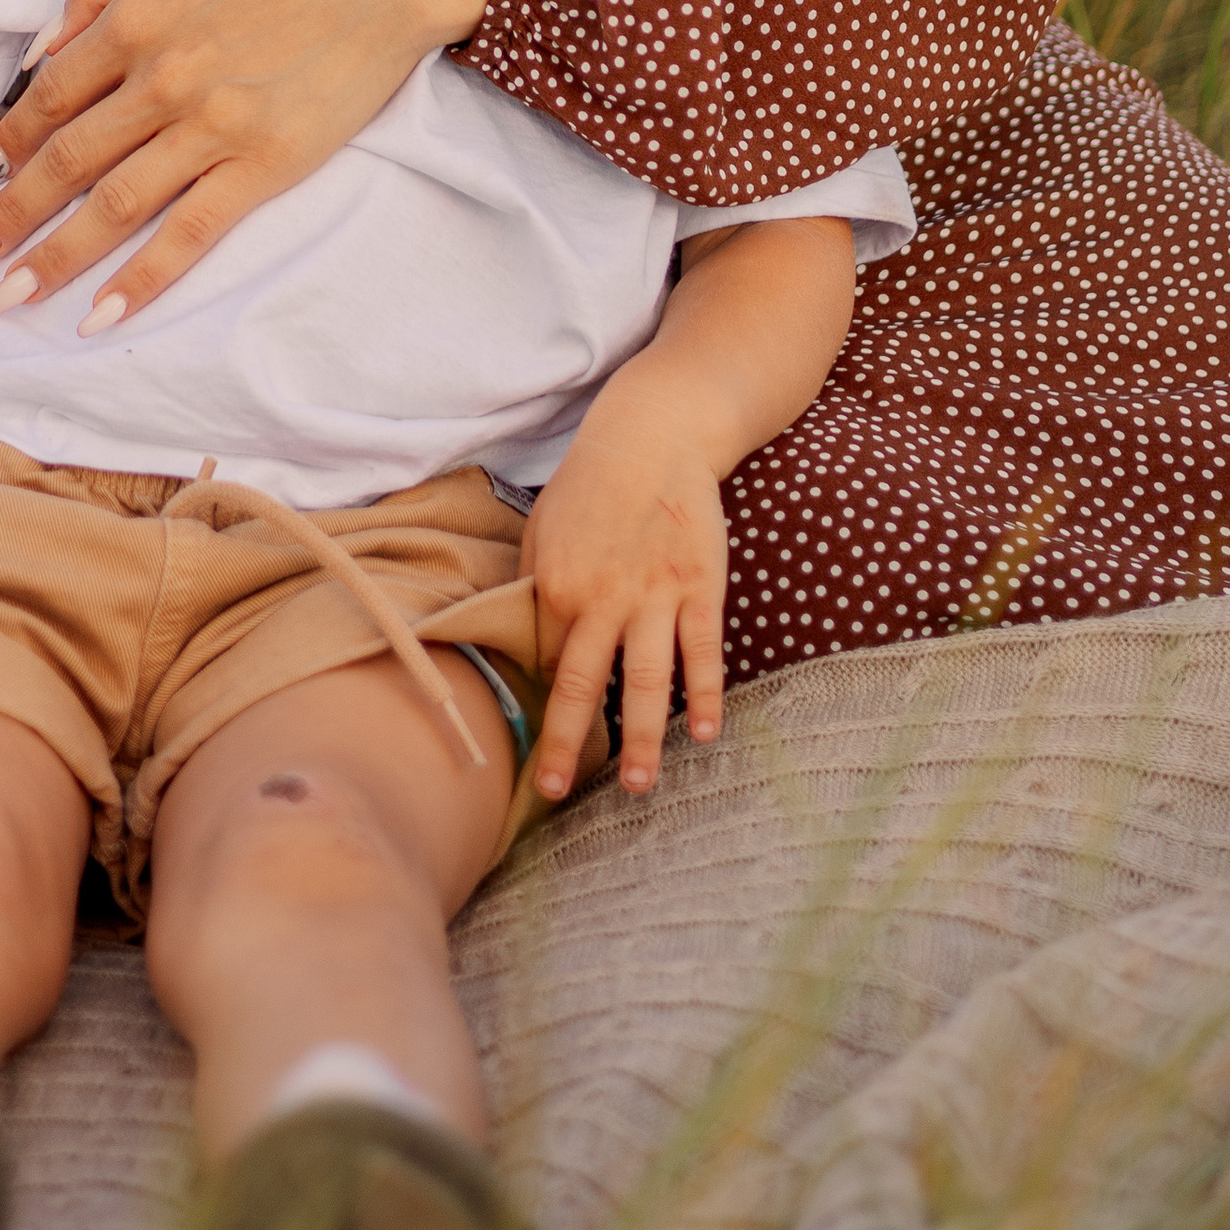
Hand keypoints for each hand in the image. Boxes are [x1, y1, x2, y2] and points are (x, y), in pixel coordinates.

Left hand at [0, 0, 492, 325]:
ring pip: (114, 205)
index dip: (12, 142)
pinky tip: (100, 314)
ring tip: (8, 299)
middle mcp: (162, 76)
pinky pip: (190, 233)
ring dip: (54, 258)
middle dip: (8, 216)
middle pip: (66, 160)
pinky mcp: (266, 163)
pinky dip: (142, 278)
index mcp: (136, 16)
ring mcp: (213, 126)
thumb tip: (40, 48)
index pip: (51, 96)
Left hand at [522, 409, 729, 804]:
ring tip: (638, 787)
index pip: (542, 663)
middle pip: (580, 684)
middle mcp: (601, 598)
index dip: (538, 707)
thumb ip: (534, 587)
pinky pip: (702, 651)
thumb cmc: (590, 485)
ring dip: (642, 737)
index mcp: (555, 586)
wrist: (652, 437)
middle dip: (566, 743)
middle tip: (555, 792)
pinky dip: (705, 694)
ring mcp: (654, 595)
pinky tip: (704, 733)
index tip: (531, 749)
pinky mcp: (699, 587)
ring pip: (646, 680)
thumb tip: (524, 642)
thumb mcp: (543, 529)